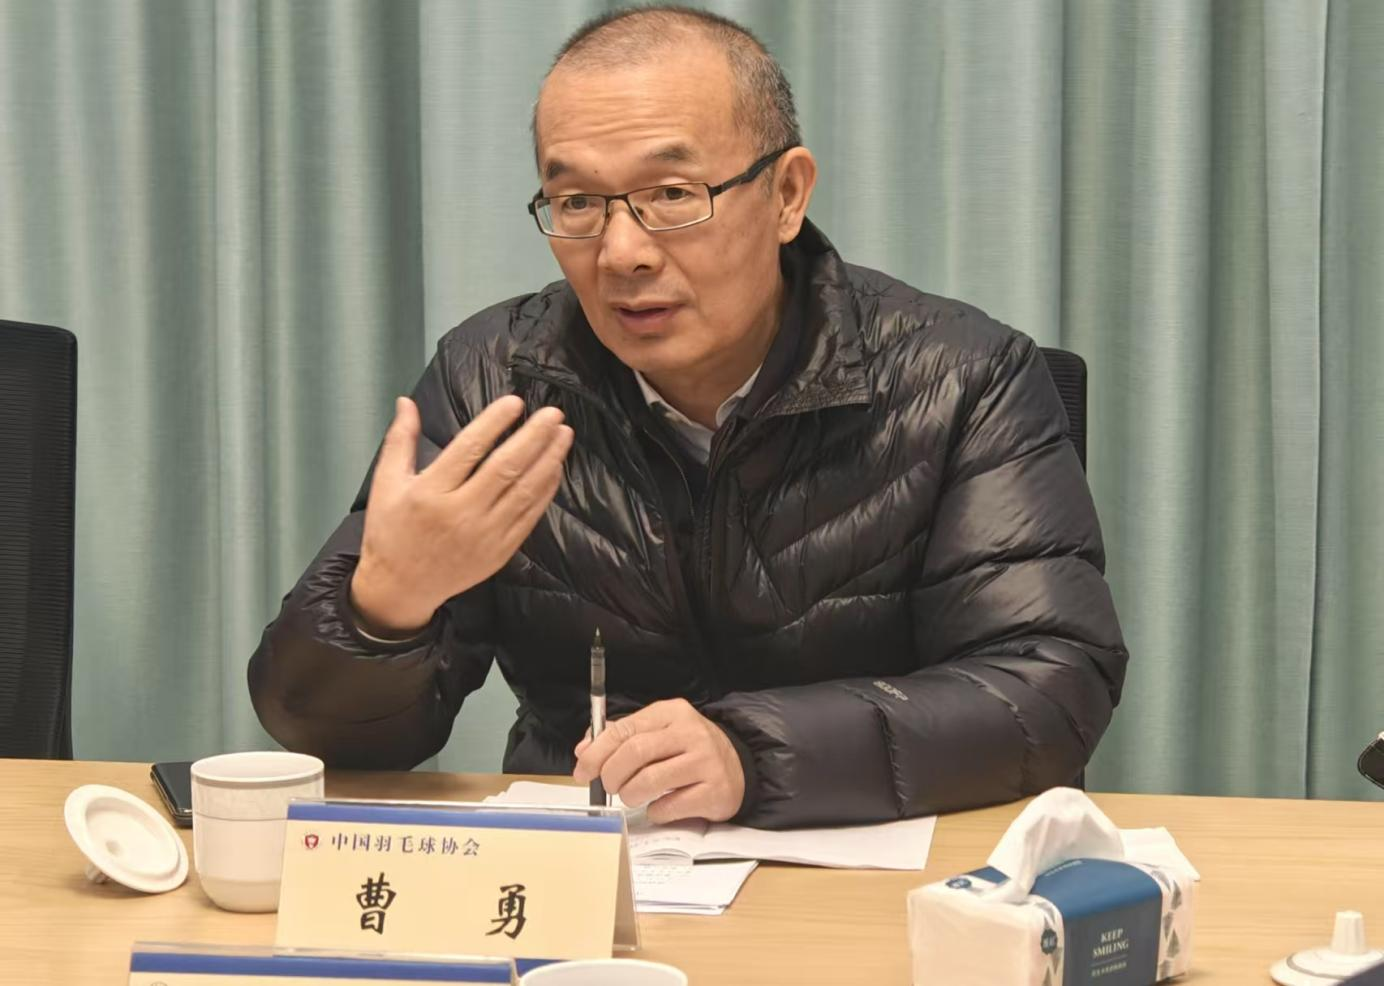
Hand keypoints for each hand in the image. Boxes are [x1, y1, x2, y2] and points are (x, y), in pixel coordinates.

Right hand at [350, 394, 573, 633]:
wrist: (401, 587)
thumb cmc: (391, 532)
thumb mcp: (386, 484)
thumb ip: (400, 440)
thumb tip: (406, 402)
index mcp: (430, 492)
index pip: (469, 449)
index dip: (495, 422)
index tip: (515, 402)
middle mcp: (461, 512)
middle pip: (505, 467)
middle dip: (534, 437)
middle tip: (554, 414)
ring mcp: (485, 534)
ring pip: (524, 491)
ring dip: (548, 460)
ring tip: (563, 434)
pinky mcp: (501, 551)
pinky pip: (530, 515)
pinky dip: (545, 490)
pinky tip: (554, 468)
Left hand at [572, 699, 744, 823]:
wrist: (737, 768)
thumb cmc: (689, 751)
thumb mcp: (659, 733)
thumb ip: (622, 737)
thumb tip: (585, 750)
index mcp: (672, 713)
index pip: (625, 729)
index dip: (597, 752)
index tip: (583, 770)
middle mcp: (690, 733)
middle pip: (636, 752)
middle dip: (612, 774)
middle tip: (609, 786)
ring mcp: (705, 762)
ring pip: (650, 780)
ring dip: (630, 794)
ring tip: (631, 796)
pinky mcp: (714, 791)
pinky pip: (670, 806)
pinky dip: (655, 811)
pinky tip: (657, 806)